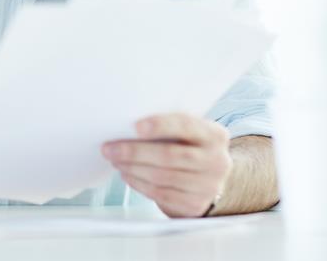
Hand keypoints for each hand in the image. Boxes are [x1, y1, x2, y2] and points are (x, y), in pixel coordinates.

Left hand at [102, 113, 231, 217]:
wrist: (206, 180)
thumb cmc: (188, 148)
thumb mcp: (187, 133)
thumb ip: (168, 126)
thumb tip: (127, 123)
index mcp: (214, 135)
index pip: (186, 125)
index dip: (160, 125)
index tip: (135, 126)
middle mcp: (217, 161)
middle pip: (169, 155)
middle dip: (135, 151)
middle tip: (109, 148)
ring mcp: (208, 186)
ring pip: (161, 176)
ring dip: (132, 168)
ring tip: (114, 159)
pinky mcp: (195, 204)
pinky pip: (160, 193)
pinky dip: (138, 183)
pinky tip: (126, 174)